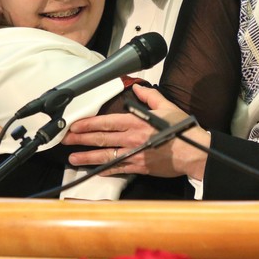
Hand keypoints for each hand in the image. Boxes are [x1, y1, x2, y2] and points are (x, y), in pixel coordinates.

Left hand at [63, 84, 209, 179]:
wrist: (193, 153)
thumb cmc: (181, 130)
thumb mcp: (166, 106)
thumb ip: (149, 96)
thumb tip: (136, 88)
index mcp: (136, 122)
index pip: (105, 122)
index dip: (87, 123)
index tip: (74, 125)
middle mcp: (131, 138)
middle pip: (100, 138)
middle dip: (80, 139)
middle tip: (66, 140)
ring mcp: (134, 154)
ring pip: (105, 155)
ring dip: (87, 157)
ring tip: (72, 158)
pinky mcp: (139, 167)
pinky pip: (118, 169)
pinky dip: (105, 170)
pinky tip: (94, 171)